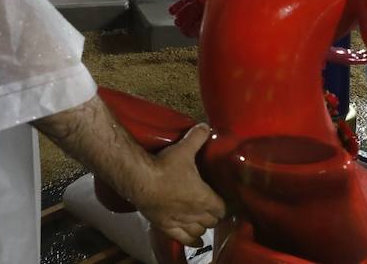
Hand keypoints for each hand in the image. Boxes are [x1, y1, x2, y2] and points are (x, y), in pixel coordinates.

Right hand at [130, 124, 225, 246]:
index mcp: (205, 198)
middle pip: (213, 220)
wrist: (140, 180)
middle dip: (214, 213)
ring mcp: (181, 222)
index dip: (226, 204)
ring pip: (200, 230)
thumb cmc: (165, 166)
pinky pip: (184, 239)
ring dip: (203, 225)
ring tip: (203, 218)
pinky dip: (192, 241)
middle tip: (213, 205)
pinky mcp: (166, 227)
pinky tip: (196, 241)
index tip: (226, 198)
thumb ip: (198, 137)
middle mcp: (195, 214)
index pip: (223, 208)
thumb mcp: (184, 148)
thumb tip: (205, 126)